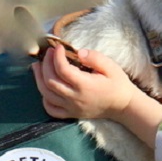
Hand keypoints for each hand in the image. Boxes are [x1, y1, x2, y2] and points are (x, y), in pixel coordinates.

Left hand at [32, 44, 161, 147]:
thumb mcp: (111, 66)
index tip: (59, 47)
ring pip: (46, 94)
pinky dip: (44, 97)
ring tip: (38, 65)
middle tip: (49, 53)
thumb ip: (95, 57)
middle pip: (50, 81)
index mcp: (85, 85)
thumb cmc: (117, 84)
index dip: (57, 56)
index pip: (62, 69)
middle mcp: (75, 98)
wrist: (123, 106)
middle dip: (45, 64)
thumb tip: (78, 52)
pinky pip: (51, 109)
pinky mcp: (71, 113)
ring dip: (39, 78)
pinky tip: (46, 86)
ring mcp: (71, 108)